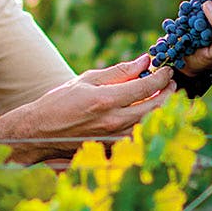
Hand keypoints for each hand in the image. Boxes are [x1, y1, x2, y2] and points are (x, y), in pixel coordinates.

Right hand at [0, 53, 174, 162]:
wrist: (40, 132)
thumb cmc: (60, 102)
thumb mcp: (86, 80)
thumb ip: (118, 72)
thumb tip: (144, 61)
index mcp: (106, 99)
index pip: (147, 86)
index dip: (162, 77)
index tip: (167, 70)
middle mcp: (113, 121)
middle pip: (156, 107)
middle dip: (169, 93)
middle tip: (171, 84)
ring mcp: (114, 138)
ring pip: (151, 125)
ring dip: (163, 111)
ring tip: (165, 99)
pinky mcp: (113, 149)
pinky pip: (140, 138)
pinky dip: (150, 126)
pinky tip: (150, 117)